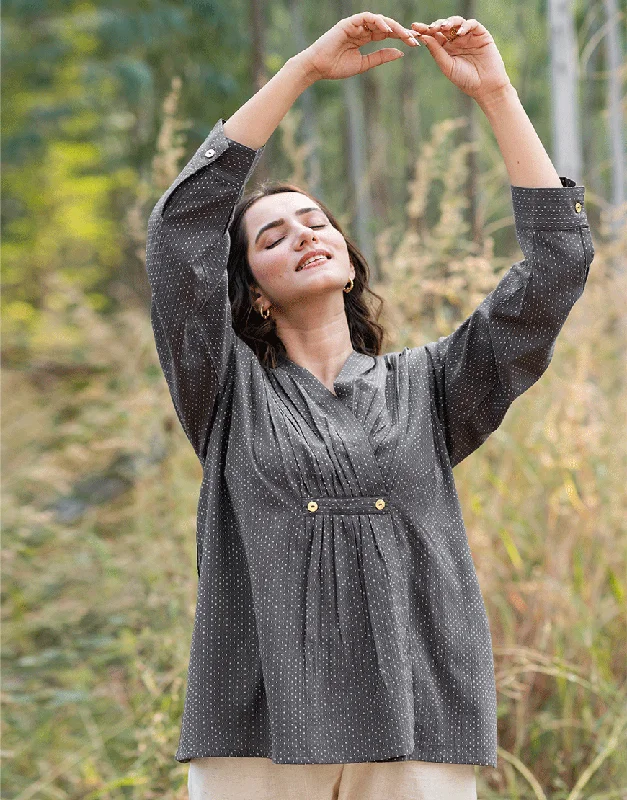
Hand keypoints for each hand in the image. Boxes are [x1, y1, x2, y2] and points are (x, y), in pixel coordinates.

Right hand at [299, 12, 420, 81]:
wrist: (318, 68)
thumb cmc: (336, 68)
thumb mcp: (363, 64)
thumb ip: (380, 57)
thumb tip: (400, 52)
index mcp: (365, 38)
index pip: (387, 34)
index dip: (401, 37)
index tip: (415, 43)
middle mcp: (362, 29)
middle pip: (386, 26)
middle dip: (401, 31)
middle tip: (415, 38)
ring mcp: (355, 24)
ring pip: (379, 20)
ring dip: (393, 26)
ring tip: (405, 34)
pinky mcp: (349, 22)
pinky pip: (366, 18)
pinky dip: (378, 22)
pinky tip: (387, 30)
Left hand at [410, 16, 511, 101]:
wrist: (485, 87)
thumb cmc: (465, 80)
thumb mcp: (447, 66)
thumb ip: (436, 51)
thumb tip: (424, 37)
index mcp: (446, 48)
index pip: (434, 36)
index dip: (424, 30)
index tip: (414, 28)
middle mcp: (456, 40)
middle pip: (444, 27)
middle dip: (436, 25)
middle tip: (430, 27)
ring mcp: (468, 36)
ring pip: (457, 22)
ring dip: (450, 22)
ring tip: (444, 27)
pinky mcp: (481, 34)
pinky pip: (472, 24)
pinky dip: (465, 25)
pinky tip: (460, 32)